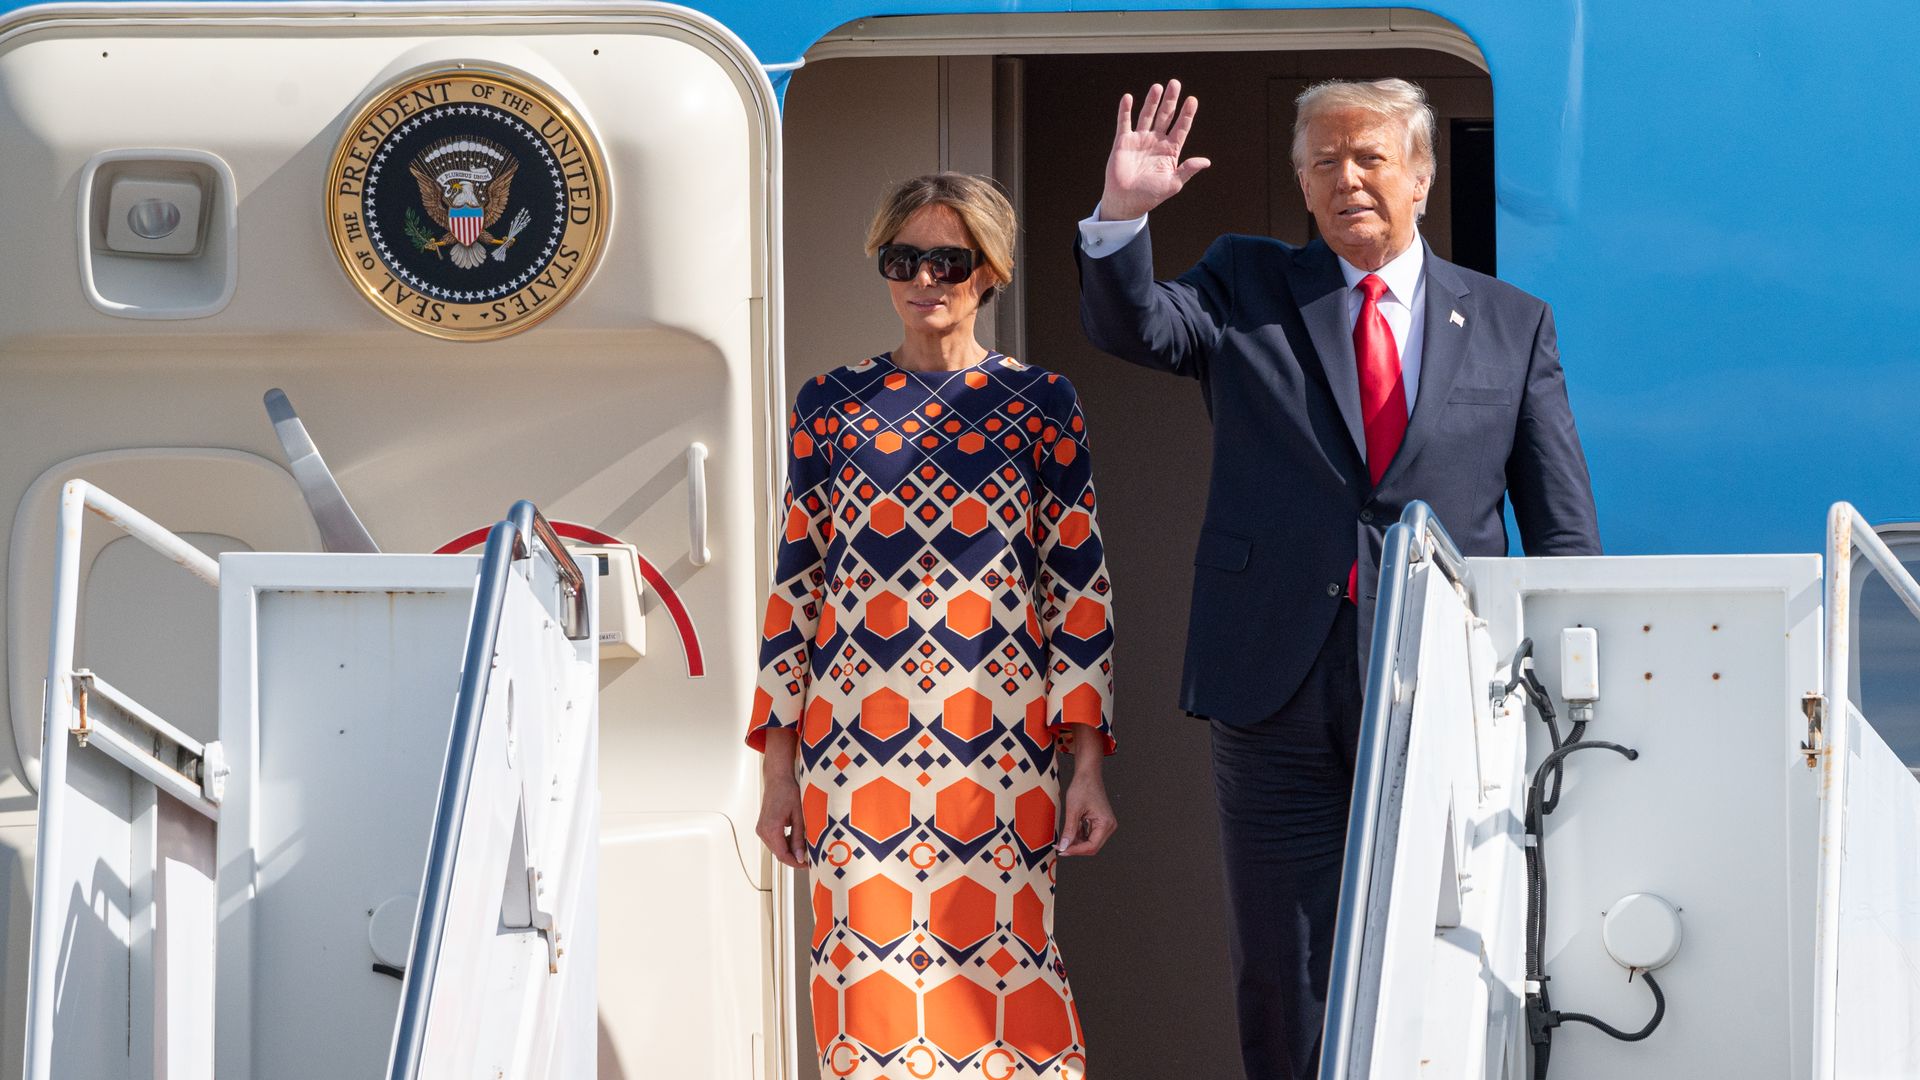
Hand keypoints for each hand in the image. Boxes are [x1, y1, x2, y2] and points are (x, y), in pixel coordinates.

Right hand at [754, 774, 810, 868]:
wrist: (778, 779)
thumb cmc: (788, 792)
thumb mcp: (799, 816)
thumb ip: (798, 838)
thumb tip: (800, 857)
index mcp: (771, 829)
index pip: (782, 855)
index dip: (795, 862)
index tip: (806, 864)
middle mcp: (763, 831)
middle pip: (778, 853)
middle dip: (793, 856)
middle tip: (808, 854)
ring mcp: (761, 829)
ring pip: (776, 848)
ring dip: (789, 849)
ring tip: (803, 844)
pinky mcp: (762, 826)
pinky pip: (773, 841)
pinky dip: (784, 842)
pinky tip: (794, 837)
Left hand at [1057, 767, 1116, 856]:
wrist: (1088, 774)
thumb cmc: (1082, 787)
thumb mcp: (1073, 810)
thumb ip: (1069, 831)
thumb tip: (1064, 847)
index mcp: (1105, 824)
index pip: (1092, 846)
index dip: (1076, 851)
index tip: (1061, 850)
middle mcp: (1109, 826)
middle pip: (1092, 846)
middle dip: (1075, 848)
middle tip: (1059, 847)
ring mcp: (1105, 824)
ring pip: (1090, 842)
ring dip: (1076, 843)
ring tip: (1062, 840)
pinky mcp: (1100, 822)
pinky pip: (1089, 835)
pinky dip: (1079, 836)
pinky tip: (1069, 833)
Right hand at [1100, 79, 1210, 221]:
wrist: (1126, 202)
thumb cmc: (1150, 195)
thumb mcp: (1173, 183)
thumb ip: (1188, 170)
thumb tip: (1206, 161)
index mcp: (1170, 150)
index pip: (1181, 127)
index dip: (1187, 114)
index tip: (1192, 100)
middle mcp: (1156, 141)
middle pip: (1165, 116)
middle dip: (1170, 101)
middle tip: (1175, 83)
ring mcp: (1140, 140)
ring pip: (1147, 115)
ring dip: (1152, 101)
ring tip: (1157, 87)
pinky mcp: (1123, 142)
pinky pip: (1124, 123)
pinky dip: (1125, 111)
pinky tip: (1128, 98)